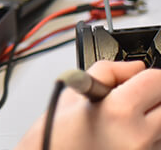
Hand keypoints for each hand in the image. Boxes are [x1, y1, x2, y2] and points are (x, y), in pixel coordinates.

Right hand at [16, 60, 160, 149]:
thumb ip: (109, 72)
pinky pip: (156, 141)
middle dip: (152, 95)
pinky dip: (147, 134)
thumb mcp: (76, 91)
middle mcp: (138, 136)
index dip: (148, 73)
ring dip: (151, 116)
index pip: (157, 80)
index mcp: (120, 111)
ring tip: (123, 119)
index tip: (140, 76)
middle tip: (132, 95)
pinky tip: (124, 134)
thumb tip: (136, 67)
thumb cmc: (57, 133)